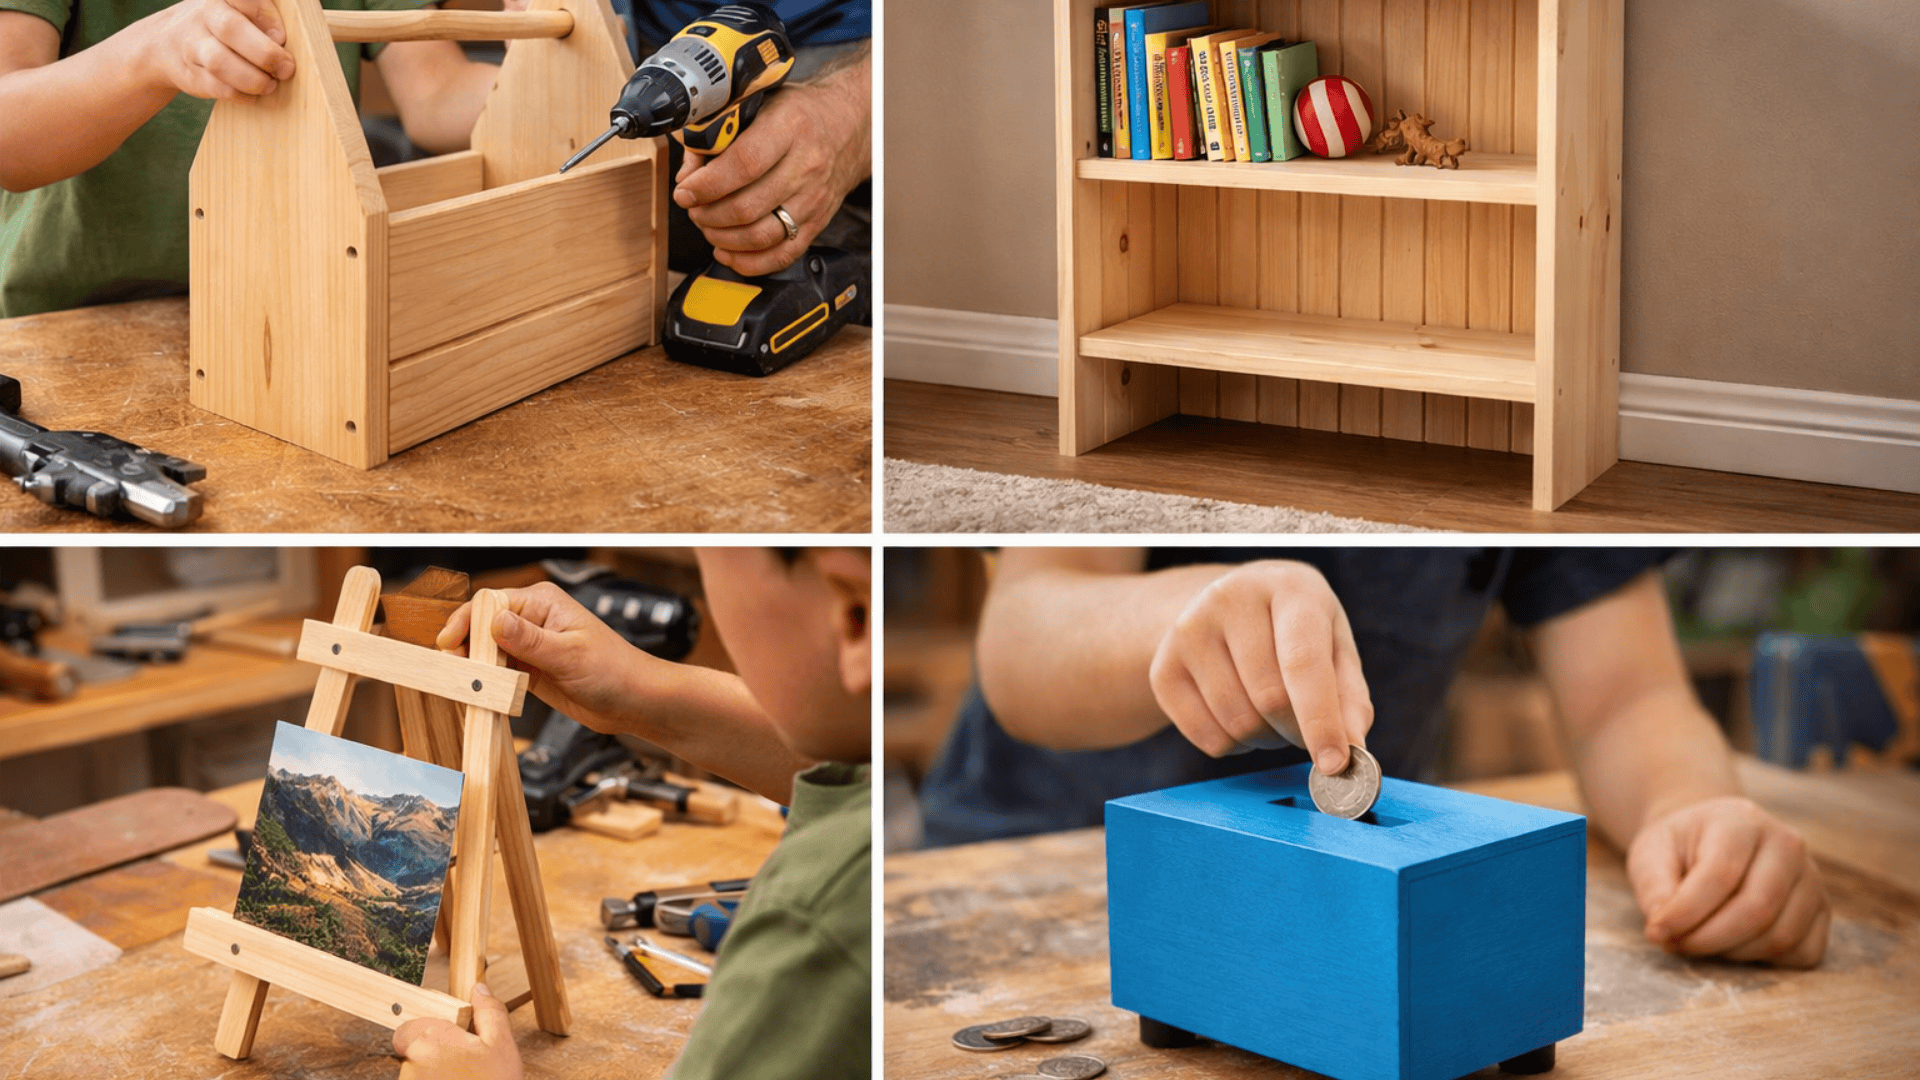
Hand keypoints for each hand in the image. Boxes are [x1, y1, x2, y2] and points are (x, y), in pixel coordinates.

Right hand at [134, 0, 293, 100]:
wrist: (166, 43)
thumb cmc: (219, 27)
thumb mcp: (237, 12)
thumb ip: (261, 20)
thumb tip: (279, 40)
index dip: (267, 16)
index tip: (282, 37)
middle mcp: (203, 15)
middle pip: (231, 29)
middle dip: (265, 53)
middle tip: (286, 69)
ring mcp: (191, 44)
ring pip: (219, 61)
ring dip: (252, 79)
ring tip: (270, 85)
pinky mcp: (189, 73)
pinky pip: (215, 86)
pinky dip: (239, 94)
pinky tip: (253, 95)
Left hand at [393, 982, 522, 1079]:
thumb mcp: (502, 1047)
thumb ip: (489, 1013)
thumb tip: (479, 990)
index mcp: (431, 1040)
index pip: (406, 1030)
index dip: (425, 1037)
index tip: (445, 1047)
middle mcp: (411, 1065)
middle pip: (411, 1057)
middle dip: (433, 1063)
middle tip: (462, 1074)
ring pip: (415, 1078)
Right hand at [437, 583, 653, 733]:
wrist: (634, 701)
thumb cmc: (615, 670)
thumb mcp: (569, 654)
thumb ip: (530, 640)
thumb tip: (495, 621)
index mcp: (542, 602)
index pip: (490, 602)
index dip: (467, 621)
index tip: (451, 644)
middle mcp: (533, 619)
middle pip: (481, 625)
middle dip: (466, 645)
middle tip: (456, 669)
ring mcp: (530, 645)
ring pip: (486, 650)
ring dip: (475, 666)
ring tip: (468, 684)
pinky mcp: (529, 669)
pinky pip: (498, 672)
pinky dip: (488, 681)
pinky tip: (483, 692)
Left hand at [672, 51, 870, 275]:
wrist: (847, 127)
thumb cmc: (798, 114)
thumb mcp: (757, 103)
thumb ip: (719, 133)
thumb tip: (688, 174)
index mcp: (789, 128)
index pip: (744, 164)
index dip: (708, 184)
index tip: (685, 191)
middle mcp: (806, 166)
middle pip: (748, 206)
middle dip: (708, 214)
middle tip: (692, 208)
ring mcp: (814, 199)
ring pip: (761, 236)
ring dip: (723, 238)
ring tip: (707, 226)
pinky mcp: (817, 223)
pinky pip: (782, 255)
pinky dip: (749, 262)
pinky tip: (728, 251)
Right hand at [1147, 561, 1372, 771]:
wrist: (1229, 606)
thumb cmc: (1296, 632)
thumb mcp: (1334, 646)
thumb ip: (1350, 696)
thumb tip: (1353, 745)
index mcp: (1288, 588)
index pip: (1302, 662)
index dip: (1320, 719)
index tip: (1334, 765)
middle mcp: (1231, 599)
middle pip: (1270, 699)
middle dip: (1295, 732)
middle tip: (1303, 729)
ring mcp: (1188, 631)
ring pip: (1237, 723)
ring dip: (1265, 740)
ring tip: (1269, 715)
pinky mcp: (1162, 668)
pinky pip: (1206, 738)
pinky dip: (1233, 746)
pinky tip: (1238, 715)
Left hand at [1627, 796, 1829, 966]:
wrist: (1711, 840)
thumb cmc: (1679, 848)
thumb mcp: (1651, 852)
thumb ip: (1653, 886)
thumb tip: (1661, 929)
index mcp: (1741, 821)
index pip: (1720, 875)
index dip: (1686, 912)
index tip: (1656, 932)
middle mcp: (1787, 845)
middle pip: (1757, 909)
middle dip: (1709, 939)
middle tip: (1677, 945)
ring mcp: (1811, 877)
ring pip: (1781, 936)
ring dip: (1733, 953)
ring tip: (1700, 941)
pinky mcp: (1822, 909)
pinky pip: (1805, 952)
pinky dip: (1766, 961)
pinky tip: (1734, 944)